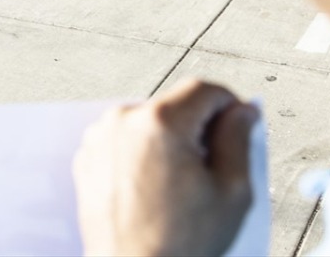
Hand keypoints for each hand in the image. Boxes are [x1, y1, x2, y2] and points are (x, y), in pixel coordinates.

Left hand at [73, 79, 257, 255]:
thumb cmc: (175, 244)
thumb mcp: (231, 191)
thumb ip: (239, 139)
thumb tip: (242, 113)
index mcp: (159, 123)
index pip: (204, 88)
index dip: (230, 105)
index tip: (239, 122)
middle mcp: (122, 122)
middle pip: (173, 105)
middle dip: (198, 127)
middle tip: (211, 166)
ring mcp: (100, 138)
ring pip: (148, 122)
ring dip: (168, 140)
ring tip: (179, 185)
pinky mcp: (87, 156)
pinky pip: (125, 140)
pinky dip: (142, 154)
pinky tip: (155, 188)